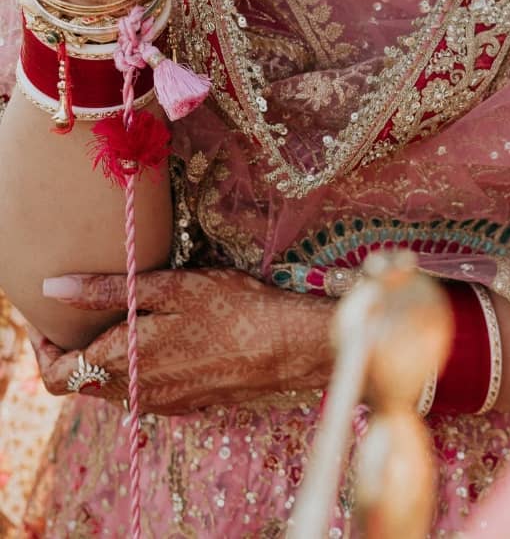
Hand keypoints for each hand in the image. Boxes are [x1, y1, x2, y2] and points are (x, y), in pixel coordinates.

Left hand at [32, 268, 333, 413]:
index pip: (56, 375)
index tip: (52, 318)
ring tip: (124, 318)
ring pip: (111, 387)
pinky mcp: (183, 403)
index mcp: (122, 363)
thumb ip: (108, 291)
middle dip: (76, 349)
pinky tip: (161, 337)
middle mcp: (134, 392)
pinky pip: (142, 389)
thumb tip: (54, 289)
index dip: (45, 348)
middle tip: (87, 309)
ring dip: (107, 358)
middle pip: (81, 382)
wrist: (285, 347)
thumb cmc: (232, 308)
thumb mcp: (172, 287)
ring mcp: (159, 402)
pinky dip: (136, 366)